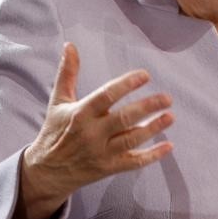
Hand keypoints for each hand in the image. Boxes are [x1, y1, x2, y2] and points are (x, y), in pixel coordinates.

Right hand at [11, 42, 173, 218]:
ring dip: (153, 128)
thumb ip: (67, 73)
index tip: (145, 75)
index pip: (106, 96)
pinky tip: (168, 146)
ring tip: (171, 116)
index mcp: (80, 114)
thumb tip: (69, 45)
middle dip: (147, 107)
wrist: (46, 172)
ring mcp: (101, 153)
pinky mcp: (108, 168)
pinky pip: (133, 163)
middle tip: (167, 98)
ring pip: (131, 140)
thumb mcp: (58, 101)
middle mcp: (91, 134)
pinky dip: (152, 156)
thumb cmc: (55, 131)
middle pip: (124, 119)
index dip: (126, 84)